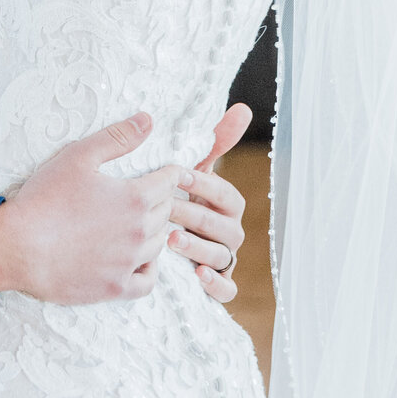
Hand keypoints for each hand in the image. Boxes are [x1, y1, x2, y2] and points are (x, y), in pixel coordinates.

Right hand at [0, 113, 181, 304]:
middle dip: (161, 199)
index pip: (169, 182)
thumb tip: (147, 120)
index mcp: (134, 197)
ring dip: (155, 230)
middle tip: (151, 194)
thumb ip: (117, 138)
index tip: (166, 172)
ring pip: (159, 244)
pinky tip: (138, 259)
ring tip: (140, 222)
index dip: (169, 173)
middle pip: (167, 212)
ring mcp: (129, 262)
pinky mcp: (115, 287)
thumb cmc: (44, 199)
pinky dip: (149, 269)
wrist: (18, 247)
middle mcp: (139, 231)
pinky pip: (148, 281)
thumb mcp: (78, 157)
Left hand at [168, 102, 249, 304]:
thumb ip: (213, 142)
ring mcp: (224, 258)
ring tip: (171, 239)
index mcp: (226, 204)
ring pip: (221, 255)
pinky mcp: (218, 285)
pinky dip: (216, 284)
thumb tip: (244, 108)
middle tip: (165, 209)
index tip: (179, 175)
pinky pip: (227, 289)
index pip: (227, 194)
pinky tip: (197, 275)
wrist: (153, 239)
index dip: (206, 185)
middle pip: (223, 226)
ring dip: (198, 247)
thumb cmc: (177, 198)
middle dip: (194, 215)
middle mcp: (230, 231)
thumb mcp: (191, 171)